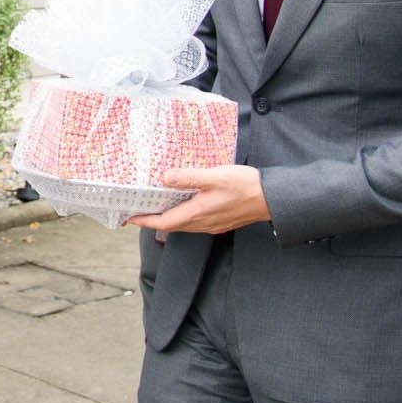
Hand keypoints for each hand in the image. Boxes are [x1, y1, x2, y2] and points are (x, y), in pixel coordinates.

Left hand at [127, 166, 269, 234]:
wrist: (272, 198)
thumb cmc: (245, 186)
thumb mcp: (215, 176)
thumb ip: (189, 177)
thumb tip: (164, 178)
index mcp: (198, 213)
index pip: (164, 222)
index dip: (145, 221)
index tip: (129, 218)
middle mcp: (203, 223)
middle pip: (172, 226)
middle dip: (153, 220)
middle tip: (138, 212)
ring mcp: (212, 224)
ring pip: (184, 225)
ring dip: (168, 218)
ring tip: (156, 208)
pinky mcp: (220, 221)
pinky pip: (195, 222)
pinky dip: (182, 215)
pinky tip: (183, 204)